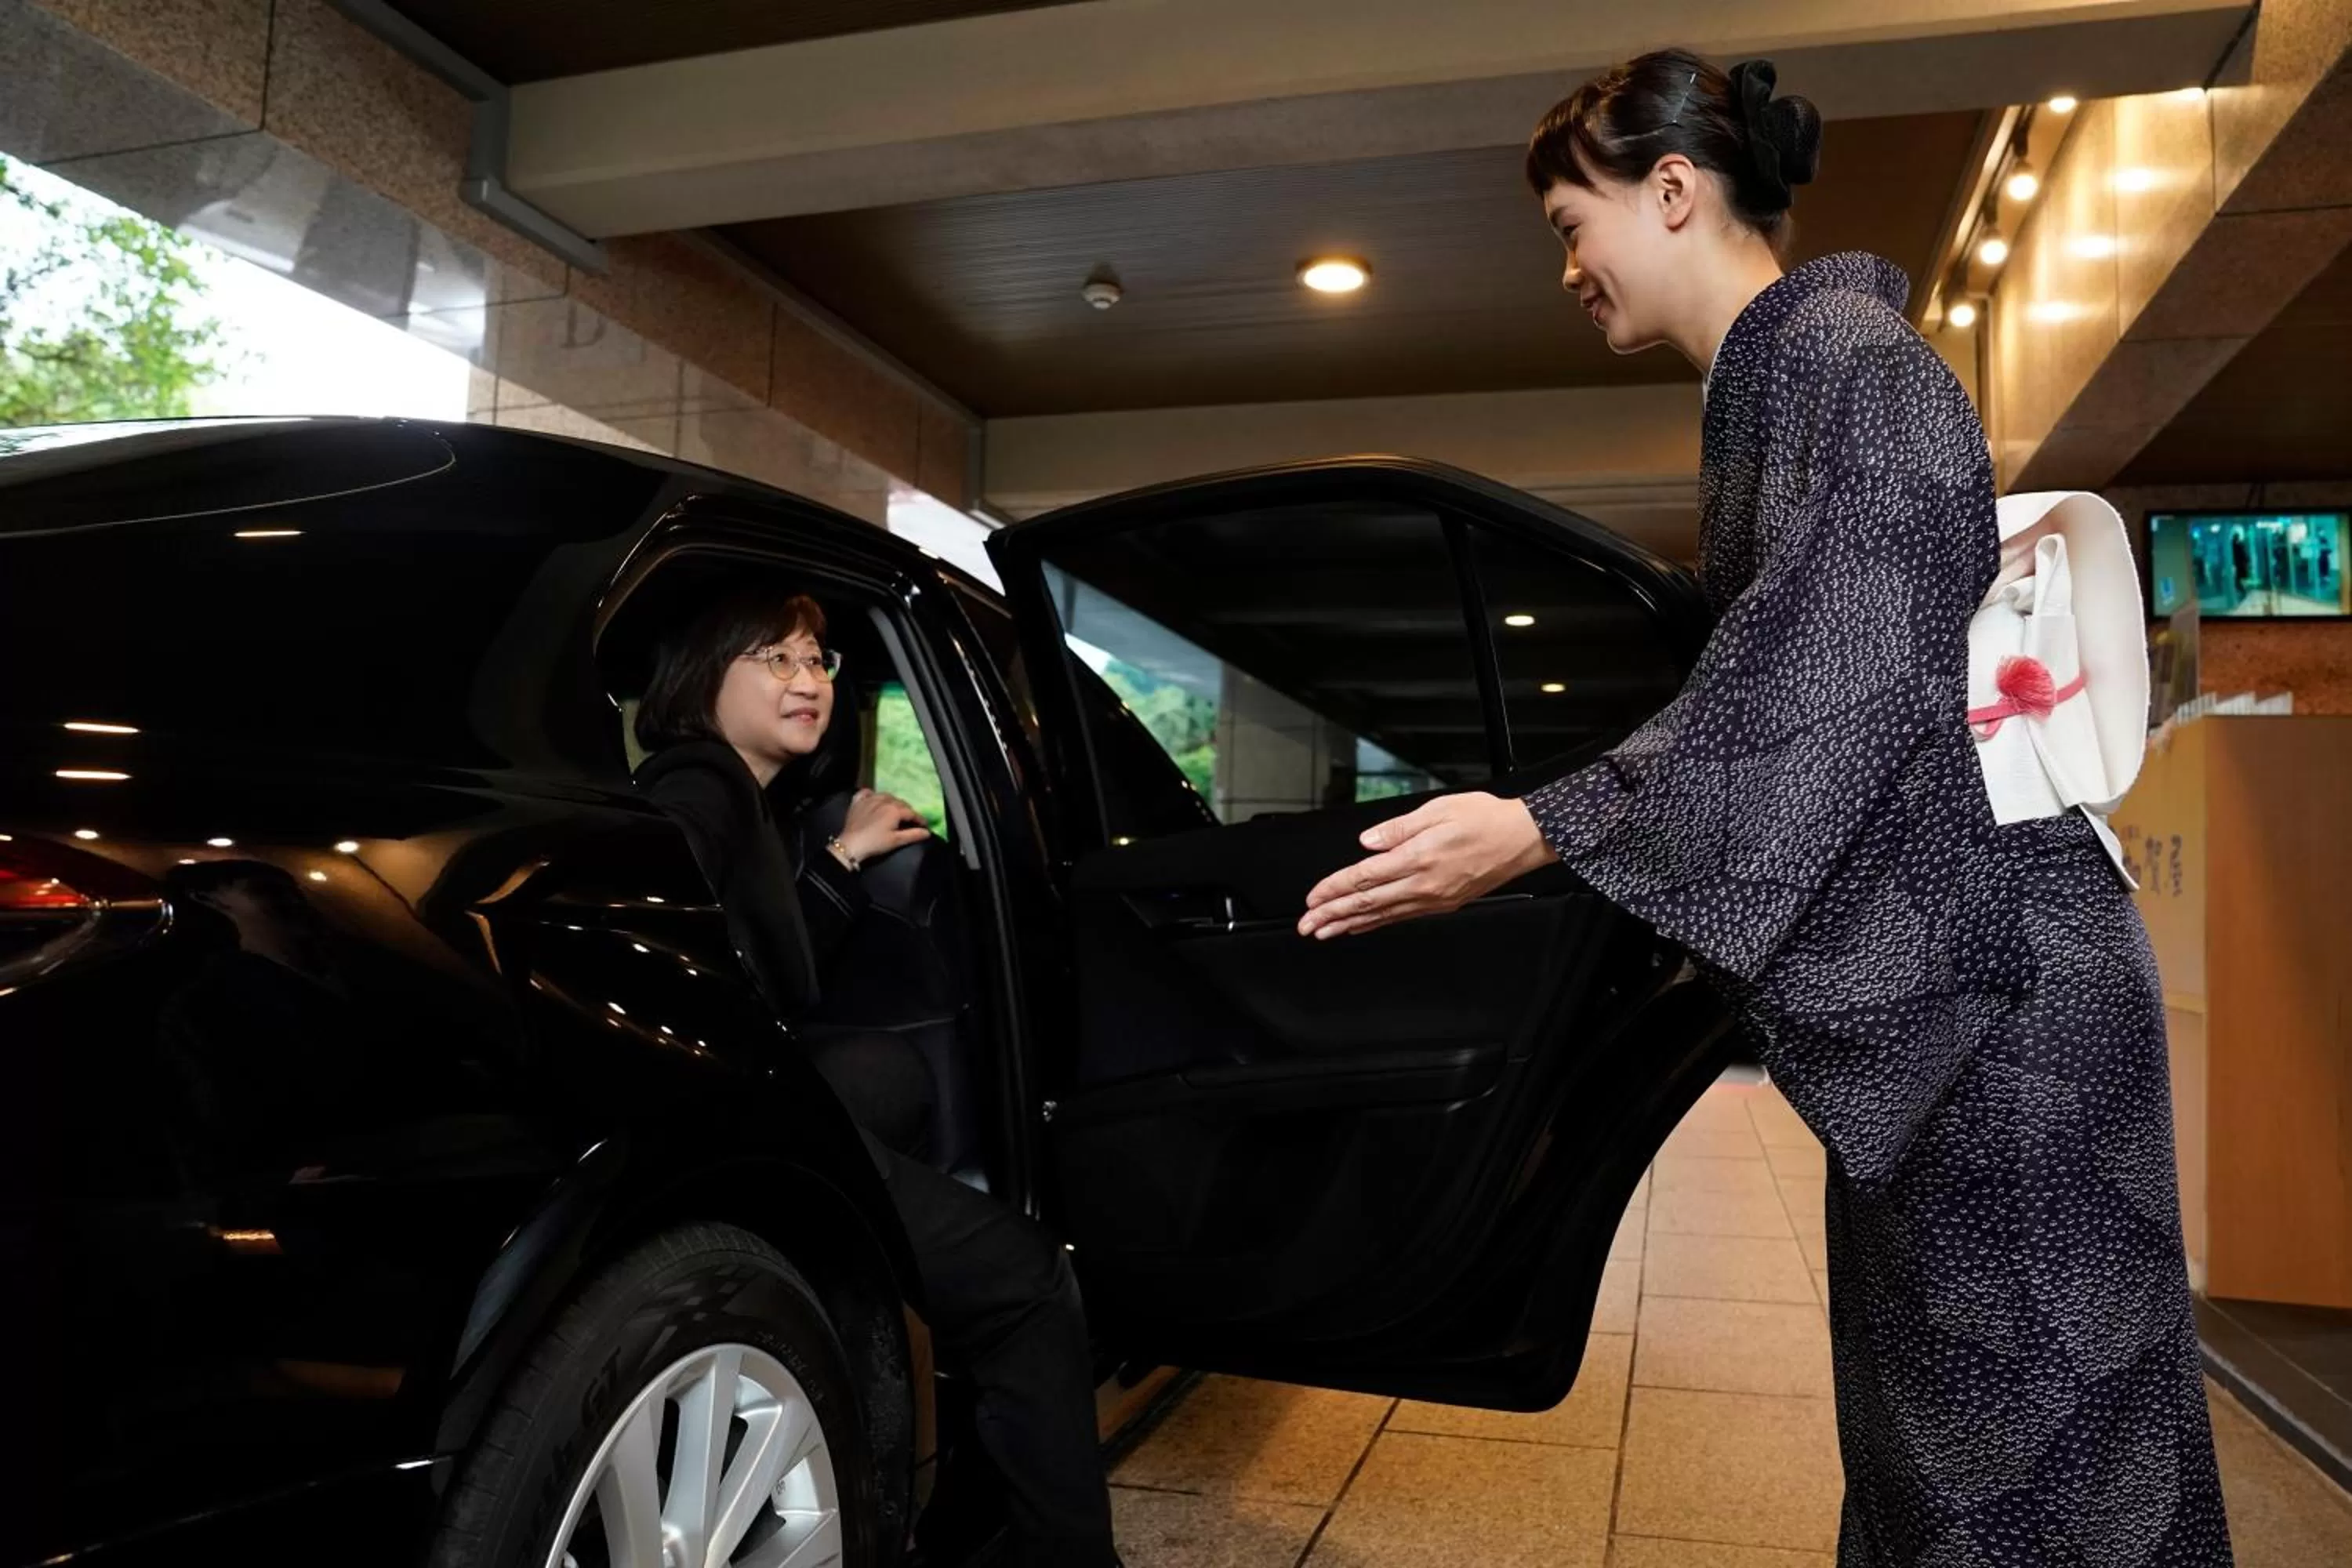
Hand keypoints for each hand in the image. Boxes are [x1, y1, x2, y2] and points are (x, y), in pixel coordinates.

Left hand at [839, 788, 930, 865]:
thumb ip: (913, 834)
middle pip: (900, 803)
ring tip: (894, 808)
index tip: (924, 824)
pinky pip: (866, 793)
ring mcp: (869, 799)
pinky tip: (874, 798)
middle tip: (910, 819)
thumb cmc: (876, 843)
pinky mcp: (857, 802)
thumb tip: (927, 832)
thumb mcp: (896, 840)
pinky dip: (872, 794)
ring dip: (892, 801)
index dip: (919, 819)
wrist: (851, 845)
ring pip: (885, 796)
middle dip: (907, 810)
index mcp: (894, 810)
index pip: (911, 812)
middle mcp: (883, 800)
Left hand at [1297, 793, 1555, 939]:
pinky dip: (1376, 922)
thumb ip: (1398, 828)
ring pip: (1381, 915)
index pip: (1365, 878)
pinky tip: (1360, 926)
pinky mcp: (1443, 903)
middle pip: (1367, 903)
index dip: (1335, 889)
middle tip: (1306, 926)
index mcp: (1418, 858)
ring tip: (1324, 932)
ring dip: (1348, 924)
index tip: (1313, 898)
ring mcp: (1433, 898)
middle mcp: (1423, 884)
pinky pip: (1401, 916)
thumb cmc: (1486, 820)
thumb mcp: (1438, 809)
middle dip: (1332, 915)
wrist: (1523, 839)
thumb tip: (1368, 842)